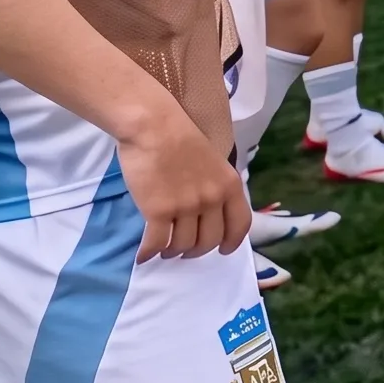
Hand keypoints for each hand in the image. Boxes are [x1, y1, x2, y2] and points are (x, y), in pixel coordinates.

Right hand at [111, 98, 249, 259]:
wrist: (154, 127)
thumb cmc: (181, 138)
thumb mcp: (214, 162)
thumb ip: (216, 186)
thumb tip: (211, 212)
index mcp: (230, 186)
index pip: (240, 224)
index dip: (232, 242)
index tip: (224, 250)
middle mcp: (212, 199)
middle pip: (210, 240)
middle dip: (197, 251)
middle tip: (185, 250)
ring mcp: (186, 206)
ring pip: (183, 245)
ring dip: (172, 252)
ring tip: (164, 249)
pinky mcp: (159, 211)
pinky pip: (156, 243)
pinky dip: (149, 253)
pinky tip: (143, 255)